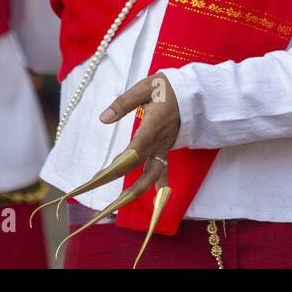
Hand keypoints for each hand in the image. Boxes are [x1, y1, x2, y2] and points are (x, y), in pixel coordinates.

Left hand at [98, 72, 180, 195]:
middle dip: (120, 176)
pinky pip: (160, 172)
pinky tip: (151, 203)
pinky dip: (156, 188)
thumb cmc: (165, 89)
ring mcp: (163, 148)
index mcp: (154, 124)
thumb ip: (124, 103)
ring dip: (138, 189)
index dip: (124, 159)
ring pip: (153, 174)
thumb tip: (104, 118)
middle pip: (141, 165)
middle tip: (99, 185)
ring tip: (120, 201)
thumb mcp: (145, 88)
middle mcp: (159, 141)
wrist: (192, 94)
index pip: (138, 147)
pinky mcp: (164, 151)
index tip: (106, 171)